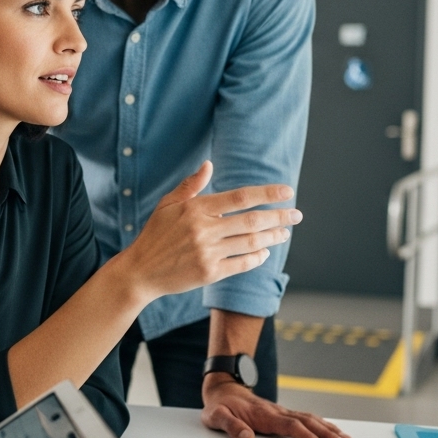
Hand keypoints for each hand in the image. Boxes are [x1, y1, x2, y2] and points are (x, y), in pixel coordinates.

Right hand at [117, 161, 300, 301]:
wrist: (140, 271)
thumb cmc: (155, 235)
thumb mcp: (167, 205)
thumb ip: (190, 186)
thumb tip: (209, 164)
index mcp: (196, 208)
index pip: (240, 197)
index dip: (267, 194)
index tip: (287, 192)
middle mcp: (203, 229)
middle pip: (252, 221)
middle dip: (280, 217)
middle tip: (297, 214)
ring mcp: (207, 252)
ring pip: (251, 243)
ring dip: (273, 237)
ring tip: (285, 233)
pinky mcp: (209, 273)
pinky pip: (242, 264)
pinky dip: (257, 257)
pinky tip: (265, 252)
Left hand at [200, 376, 350, 437]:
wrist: (222, 388)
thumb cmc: (219, 405)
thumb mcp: (216, 416)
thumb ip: (230, 426)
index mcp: (263, 414)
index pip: (290, 425)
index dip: (306, 436)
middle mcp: (276, 411)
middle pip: (307, 422)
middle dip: (327, 434)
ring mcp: (281, 411)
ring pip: (309, 419)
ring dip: (328, 428)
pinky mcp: (282, 413)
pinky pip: (305, 418)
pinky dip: (321, 424)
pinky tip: (331, 429)